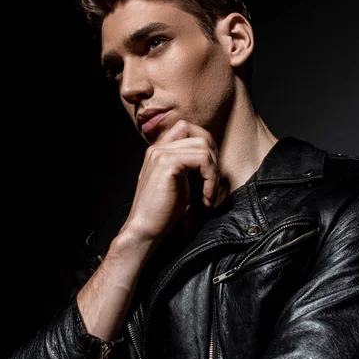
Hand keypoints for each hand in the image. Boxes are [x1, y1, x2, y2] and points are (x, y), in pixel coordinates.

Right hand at [120, 120, 219, 244]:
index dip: (206, 147)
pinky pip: (203, 160)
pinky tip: (206, 199)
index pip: (188, 128)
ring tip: (209, 195)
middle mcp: (158, 148)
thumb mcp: (179, 183)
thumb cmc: (162, 212)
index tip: (210, 173)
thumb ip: (189, 167)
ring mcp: (161, 153)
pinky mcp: (167, 163)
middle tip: (213, 185)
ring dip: (214, 172)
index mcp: (159, 150)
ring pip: (204, 146)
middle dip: (215, 160)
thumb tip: (213, 159)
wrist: (144, 229)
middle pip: (200, 136)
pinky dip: (211, 180)